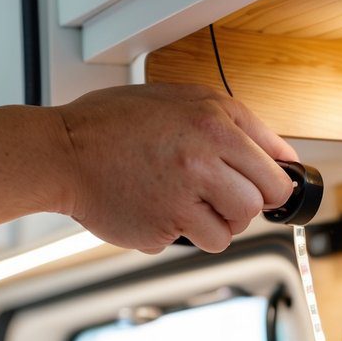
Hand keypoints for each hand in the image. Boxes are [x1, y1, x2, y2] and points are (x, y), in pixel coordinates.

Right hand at [55, 84, 297, 253]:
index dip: (273, 183)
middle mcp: (204, 156)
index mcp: (214, 120)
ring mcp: (185, 194)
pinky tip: (162, 212)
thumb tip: (278, 155)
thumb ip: (232, 122)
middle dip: (247, 206)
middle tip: (222, 199)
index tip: (266, 190)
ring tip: (187, 205)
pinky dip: (185, 235)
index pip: (275, 167)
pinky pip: (198, 242)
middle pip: (259, 202)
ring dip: (217, 224)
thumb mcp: (179, 99)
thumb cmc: (113, 124)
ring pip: (233, 229)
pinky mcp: (166, 225)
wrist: (63, 151)